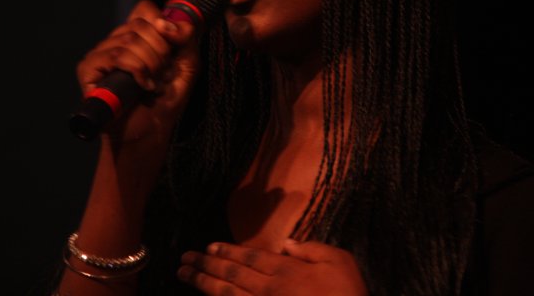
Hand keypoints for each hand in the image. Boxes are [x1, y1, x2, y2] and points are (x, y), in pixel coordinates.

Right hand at [75, 0, 199, 145]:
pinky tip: (141, 86)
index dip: (161, 22)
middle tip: (162, 73)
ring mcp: (99, 54)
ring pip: (129, 40)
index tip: (172, 43)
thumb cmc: (164, 102)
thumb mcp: (186, 66)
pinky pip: (115, 56)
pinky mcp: (88, 69)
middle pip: (140, 24)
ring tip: (152, 83)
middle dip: (160, 51)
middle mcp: (115, 41)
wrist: (148, 133)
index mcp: (136, 36)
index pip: (144, 10)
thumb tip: (170, 22)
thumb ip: (186, 38)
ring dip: (150, 64)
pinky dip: (136, 70)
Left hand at [177, 240, 367, 295]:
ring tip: (184, 274)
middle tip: (184, 258)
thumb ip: (312, 248)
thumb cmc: (350, 294)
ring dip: (202, 283)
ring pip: (227, 295)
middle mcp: (271, 290)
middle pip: (231, 275)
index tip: (208, 247)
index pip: (250, 257)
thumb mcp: (340, 261)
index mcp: (288, 271)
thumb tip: (287, 244)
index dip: (227, 251)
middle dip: (205, 265)